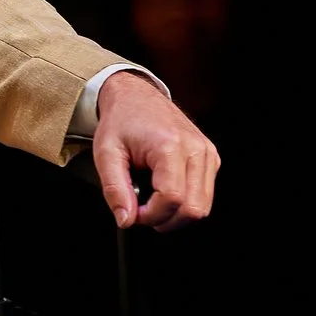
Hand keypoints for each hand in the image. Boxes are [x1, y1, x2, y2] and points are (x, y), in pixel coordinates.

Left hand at [90, 72, 217, 232]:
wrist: (135, 95)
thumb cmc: (121, 121)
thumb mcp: (105, 153)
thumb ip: (114, 189)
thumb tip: (126, 220)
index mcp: (170, 146)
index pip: (172, 198)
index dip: (151, 215)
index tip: (133, 213)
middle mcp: (196, 149)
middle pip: (193, 208)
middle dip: (165, 219)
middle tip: (141, 210)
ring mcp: (207, 154)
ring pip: (202, 206)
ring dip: (175, 214)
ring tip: (150, 199)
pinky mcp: (210, 158)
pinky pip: (203, 195)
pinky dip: (184, 201)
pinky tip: (162, 189)